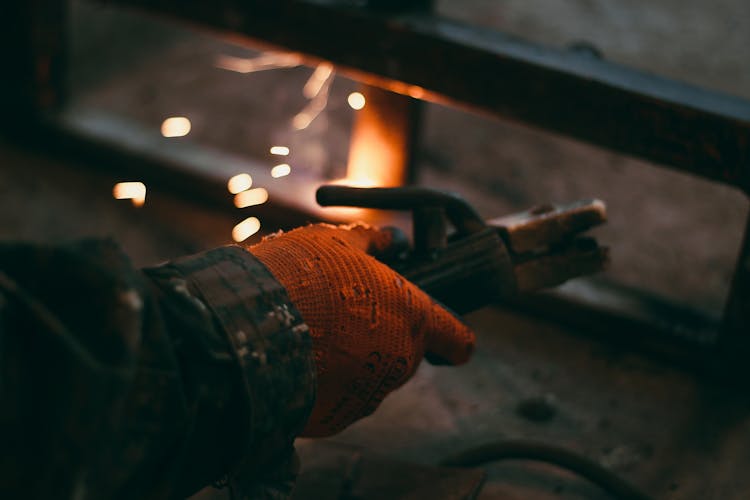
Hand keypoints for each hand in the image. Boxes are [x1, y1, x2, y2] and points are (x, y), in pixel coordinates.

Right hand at [248, 223, 474, 436]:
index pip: (459, 341)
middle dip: (386, 335)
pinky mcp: (336, 418)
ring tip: (315, 332)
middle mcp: (400, 363)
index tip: (439, 329)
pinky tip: (300, 358)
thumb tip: (393, 239)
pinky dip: (327, 381)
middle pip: (408, 353)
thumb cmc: (300, 277)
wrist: (248, 329)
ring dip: (354, 357)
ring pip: (373, 375)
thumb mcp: (337, 243)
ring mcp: (368, 395)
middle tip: (345, 312)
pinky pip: (340, 396)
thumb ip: (373, 241)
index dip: (452, 334)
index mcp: (413, 320)